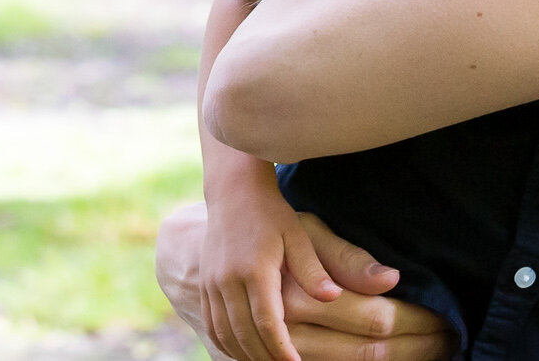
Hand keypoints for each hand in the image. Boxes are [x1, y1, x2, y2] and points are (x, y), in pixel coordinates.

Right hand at [199, 180, 342, 360]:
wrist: (233, 193)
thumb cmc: (272, 214)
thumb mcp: (298, 235)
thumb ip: (313, 268)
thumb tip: (333, 297)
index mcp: (254, 269)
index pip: (267, 321)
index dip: (281, 348)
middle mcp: (227, 280)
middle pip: (245, 334)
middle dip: (265, 358)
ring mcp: (212, 284)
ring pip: (225, 334)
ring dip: (245, 355)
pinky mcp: (205, 286)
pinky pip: (213, 325)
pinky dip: (228, 344)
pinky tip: (245, 351)